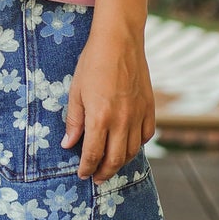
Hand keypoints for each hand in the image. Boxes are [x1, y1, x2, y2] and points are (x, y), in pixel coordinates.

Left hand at [61, 21, 155, 181]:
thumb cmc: (93, 63)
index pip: (93, 154)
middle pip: (115, 159)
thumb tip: (69, 144)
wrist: (120, 41)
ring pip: (132, 150)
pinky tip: (128, 145)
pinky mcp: (150, 107)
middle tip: (96, 178)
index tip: (82, 174)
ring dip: (120, 162)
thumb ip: (74, 121)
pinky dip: (137, 145)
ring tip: (110, 165)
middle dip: (104, 172)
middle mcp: (122, 120)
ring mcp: (138, 114)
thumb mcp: (76, 92)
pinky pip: (146, 135)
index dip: (86, 168)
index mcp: (100, 117)